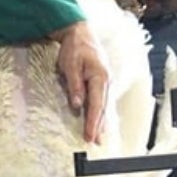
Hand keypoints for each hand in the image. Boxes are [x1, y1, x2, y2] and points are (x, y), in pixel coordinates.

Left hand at [54, 21, 108, 143]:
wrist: (80, 33)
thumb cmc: (75, 47)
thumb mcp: (70, 64)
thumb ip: (74, 85)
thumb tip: (77, 104)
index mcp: (99, 77)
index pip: (96, 104)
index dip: (93, 122)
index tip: (90, 136)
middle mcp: (106, 81)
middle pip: (103, 108)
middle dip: (99, 126)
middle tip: (96, 143)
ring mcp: (105, 81)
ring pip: (104, 105)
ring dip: (102, 122)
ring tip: (100, 137)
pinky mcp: (101, 82)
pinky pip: (102, 100)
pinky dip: (101, 112)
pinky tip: (100, 121)